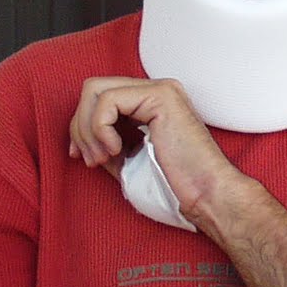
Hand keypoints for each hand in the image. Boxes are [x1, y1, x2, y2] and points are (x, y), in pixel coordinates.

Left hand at [68, 76, 248, 227]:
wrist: (207, 198)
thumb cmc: (175, 188)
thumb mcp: (129, 163)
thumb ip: (108, 144)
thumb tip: (81, 136)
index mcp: (152, 104)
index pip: (100, 97)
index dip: (81, 126)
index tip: (82, 157)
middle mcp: (156, 91)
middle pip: (94, 88)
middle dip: (80, 126)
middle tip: (91, 160)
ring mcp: (161, 89)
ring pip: (96, 90)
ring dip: (88, 129)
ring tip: (103, 158)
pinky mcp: (161, 95)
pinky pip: (108, 101)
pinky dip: (101, 129)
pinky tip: (117, 151)